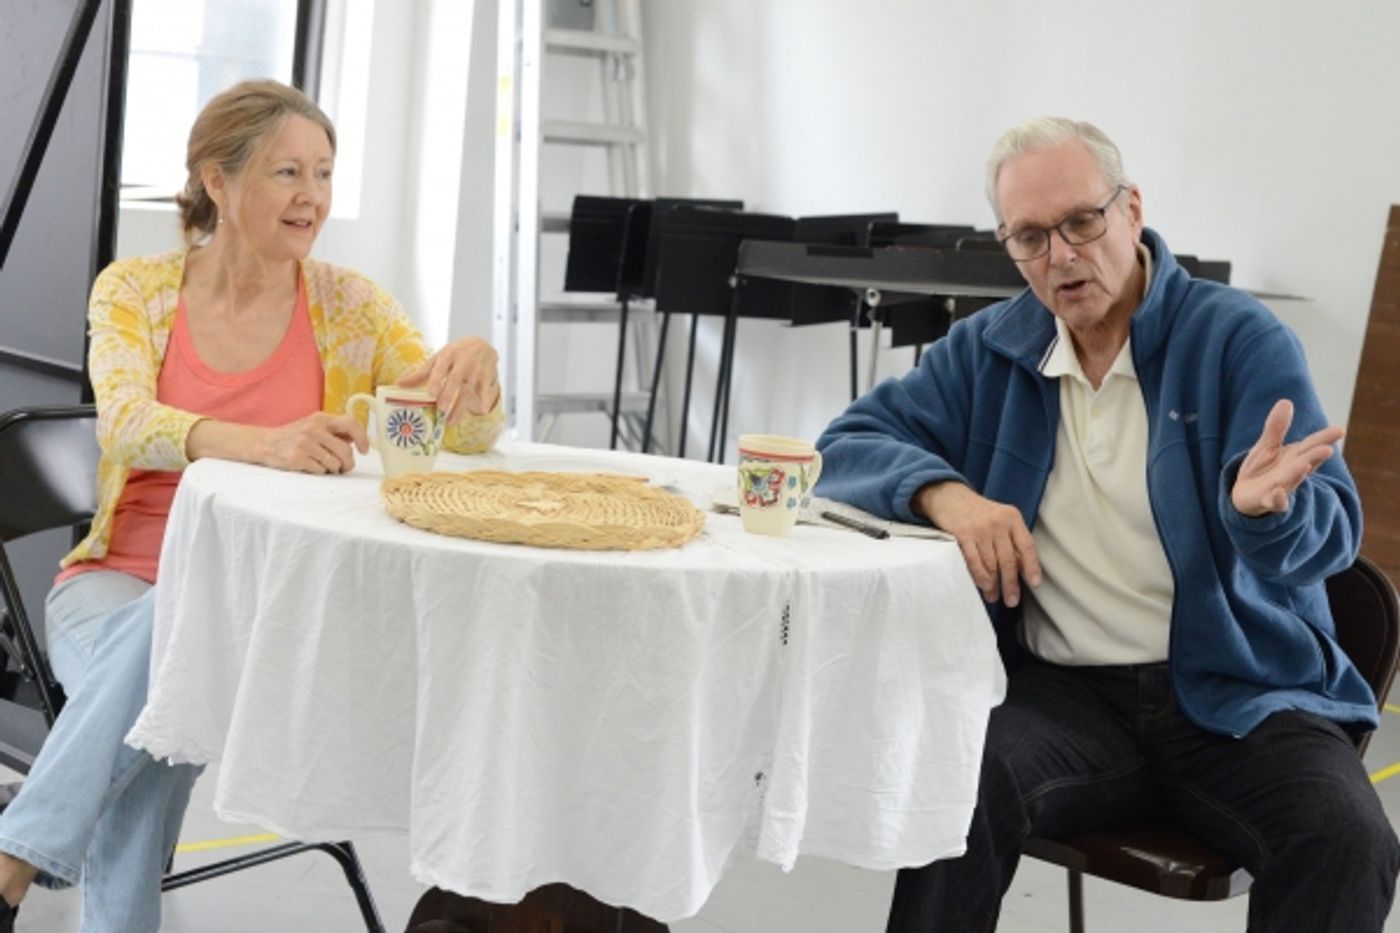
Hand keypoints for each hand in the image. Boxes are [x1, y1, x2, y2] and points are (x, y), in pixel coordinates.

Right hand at [260, 412, 367, 474]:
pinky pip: (320, 470)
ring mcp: (305, 443)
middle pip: (345, 450)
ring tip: (325, 466)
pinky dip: (320, 472)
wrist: (265, 443)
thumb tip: (356, 439)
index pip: (351, 423)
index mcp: (321, 418)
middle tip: (345, 467)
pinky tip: (312, 466)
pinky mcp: (297, 457)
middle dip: (349, 463)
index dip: (362, 438)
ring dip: (333, 469)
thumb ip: (334, 431)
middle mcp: (313, 428)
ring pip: (334, 463)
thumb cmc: (294, 436)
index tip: (364, 450)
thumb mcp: (314, 426)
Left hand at [397, 337, 499, 423]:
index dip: (437, 380)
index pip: (441, 368)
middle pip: (456, 380)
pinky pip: (486, 389)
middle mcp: (463, 361)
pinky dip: (486, 399)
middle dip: (449, 394)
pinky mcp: (487, 376)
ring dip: (461, 407)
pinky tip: (483, 411)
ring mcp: (476, 370)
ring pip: (469, 390)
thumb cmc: (455, 353)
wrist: (482, 343)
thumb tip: (398, 384)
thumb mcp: (438, 358)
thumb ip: (421, 373)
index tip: (432, 392)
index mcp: (448, 355)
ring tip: (451, 422)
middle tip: (440, 409)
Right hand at [915, 481, 1041, 606]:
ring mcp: (980, 529)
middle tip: (1012, 601)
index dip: (1032, 567)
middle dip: (1011, 584)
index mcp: (1012, 518)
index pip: (1027, 546)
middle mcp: (998, 523)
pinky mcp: (962, 534)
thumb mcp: (1000, 518)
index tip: (1034, 584)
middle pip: (1009, 560)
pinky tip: (984, 586)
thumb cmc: (978, 513)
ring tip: (993, 597)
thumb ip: (1011, 539)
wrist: (949, 497)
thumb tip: (1022, 570)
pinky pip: (974, 560)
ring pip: (991, 563)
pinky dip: (980, 575)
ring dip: (994, 585)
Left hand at [1231, 399, 1342, 516]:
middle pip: (1306, 462)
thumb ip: (1277, 427)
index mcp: (1295, 457)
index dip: (1325, 438)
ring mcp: (1282, 487)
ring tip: (1304, 464)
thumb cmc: (1262, 469)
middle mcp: (1292, 472)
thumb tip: (1286, 401)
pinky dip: (1277, 499)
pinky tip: (1277, 492)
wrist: (1245, 496)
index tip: (1339, 430)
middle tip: (1327, 449)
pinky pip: (1275, 502)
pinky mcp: (1268, 501)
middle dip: (1315, 456)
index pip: (1311, 445)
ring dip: (1298, 473)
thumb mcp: (1267, 445)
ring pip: (1292, 480)